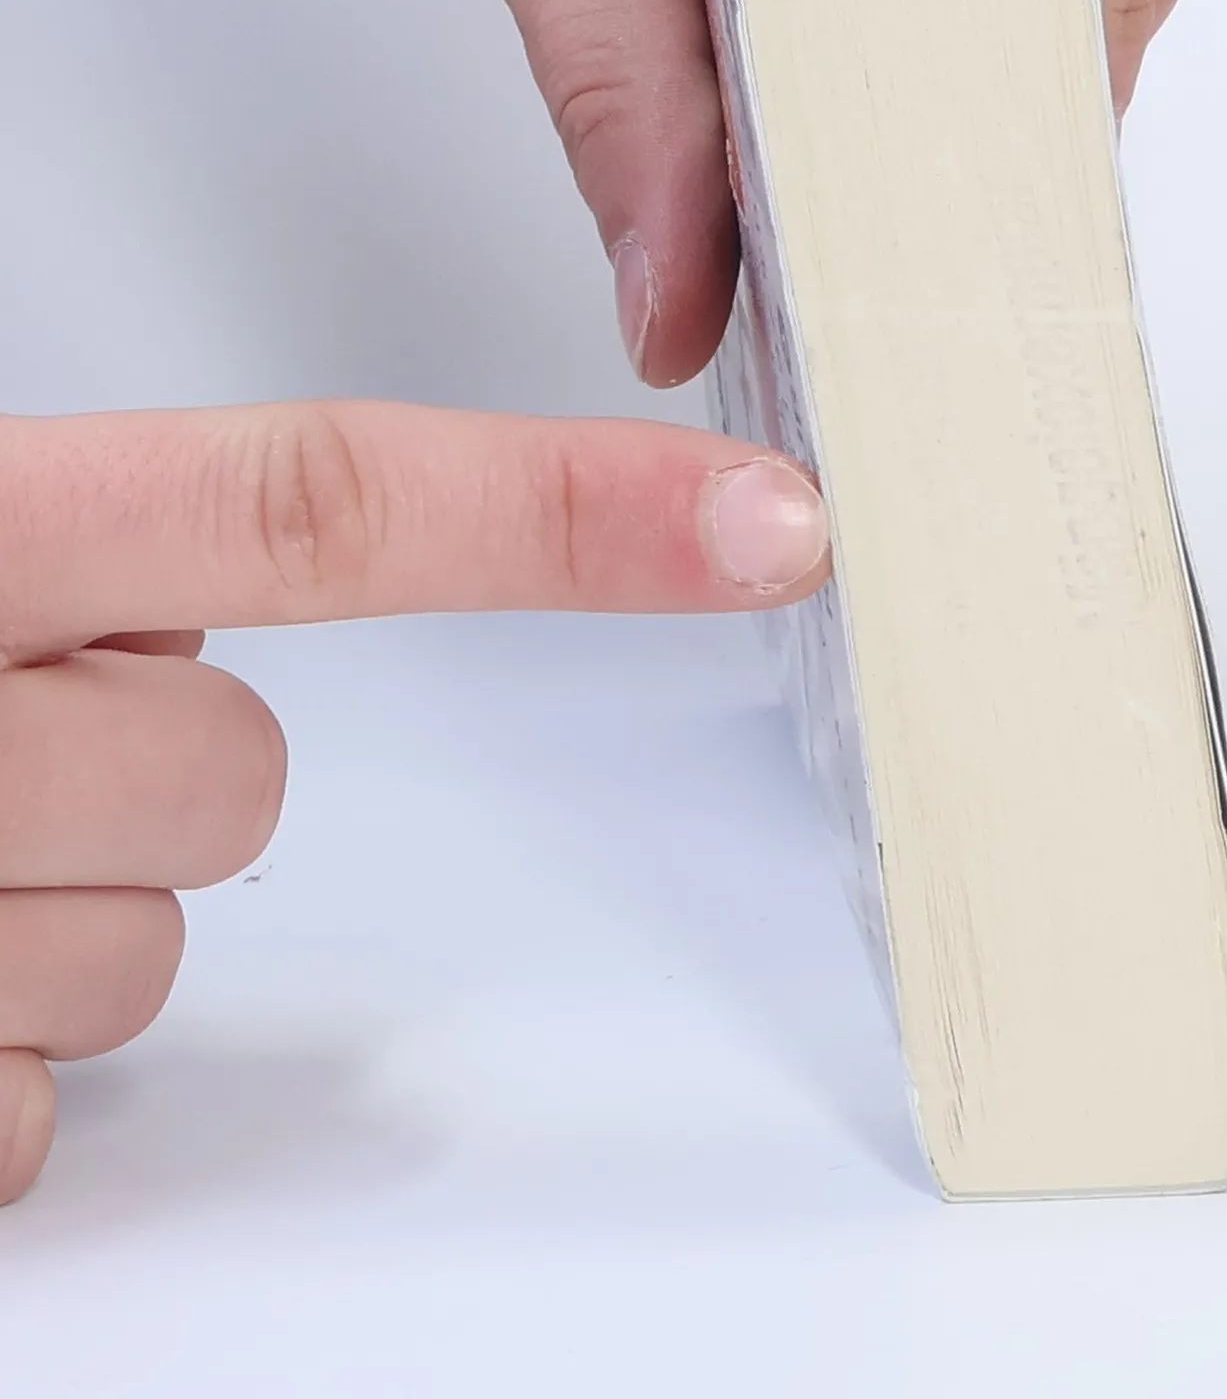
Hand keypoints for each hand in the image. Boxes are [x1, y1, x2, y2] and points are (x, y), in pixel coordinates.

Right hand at [0, 401, 828, 1204]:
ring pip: (156, 943)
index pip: (317, 506)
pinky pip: (49, 1106)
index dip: (569, 513)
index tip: (767, 523)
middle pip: (239, 770)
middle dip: (160, 760)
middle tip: (18, 735)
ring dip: (61, 902)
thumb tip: (301, 544)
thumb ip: (118, 527)